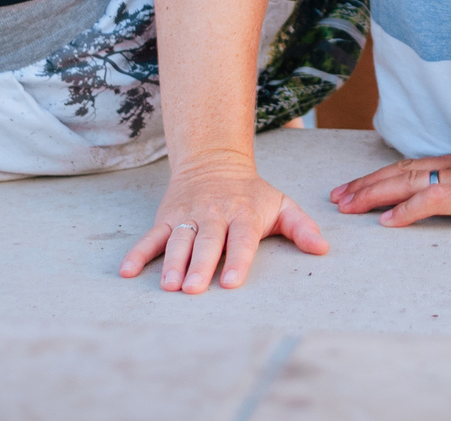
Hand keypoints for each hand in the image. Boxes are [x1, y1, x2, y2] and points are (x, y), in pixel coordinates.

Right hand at [120, 156, 327, 292]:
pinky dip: (138, 252)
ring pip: (179, 240)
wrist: (215, 160)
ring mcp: (189, 215)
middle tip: (194, 289)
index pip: (241, 239)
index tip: (231, 282)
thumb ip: (301, 227)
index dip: (236, 260)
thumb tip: (322, 249)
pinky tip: (127, 271)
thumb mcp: (281, 203)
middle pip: (207, 242)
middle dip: (200, 266)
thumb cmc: (252, 193)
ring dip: (172, 263)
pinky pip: (151, 236)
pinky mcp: (167, 217)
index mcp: (243, 214)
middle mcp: (215, 214)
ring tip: (169, 286)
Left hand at [328, 129, 450, 229]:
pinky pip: (434, 200)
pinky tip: (387, 220)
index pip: (423, 167)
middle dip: (369, 183)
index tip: (364, 185)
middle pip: (406, 170)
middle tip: (339, 195)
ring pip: (410, 181)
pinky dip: (406, 209)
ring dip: (374, 193)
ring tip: (347, 204)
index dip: (390, 175)